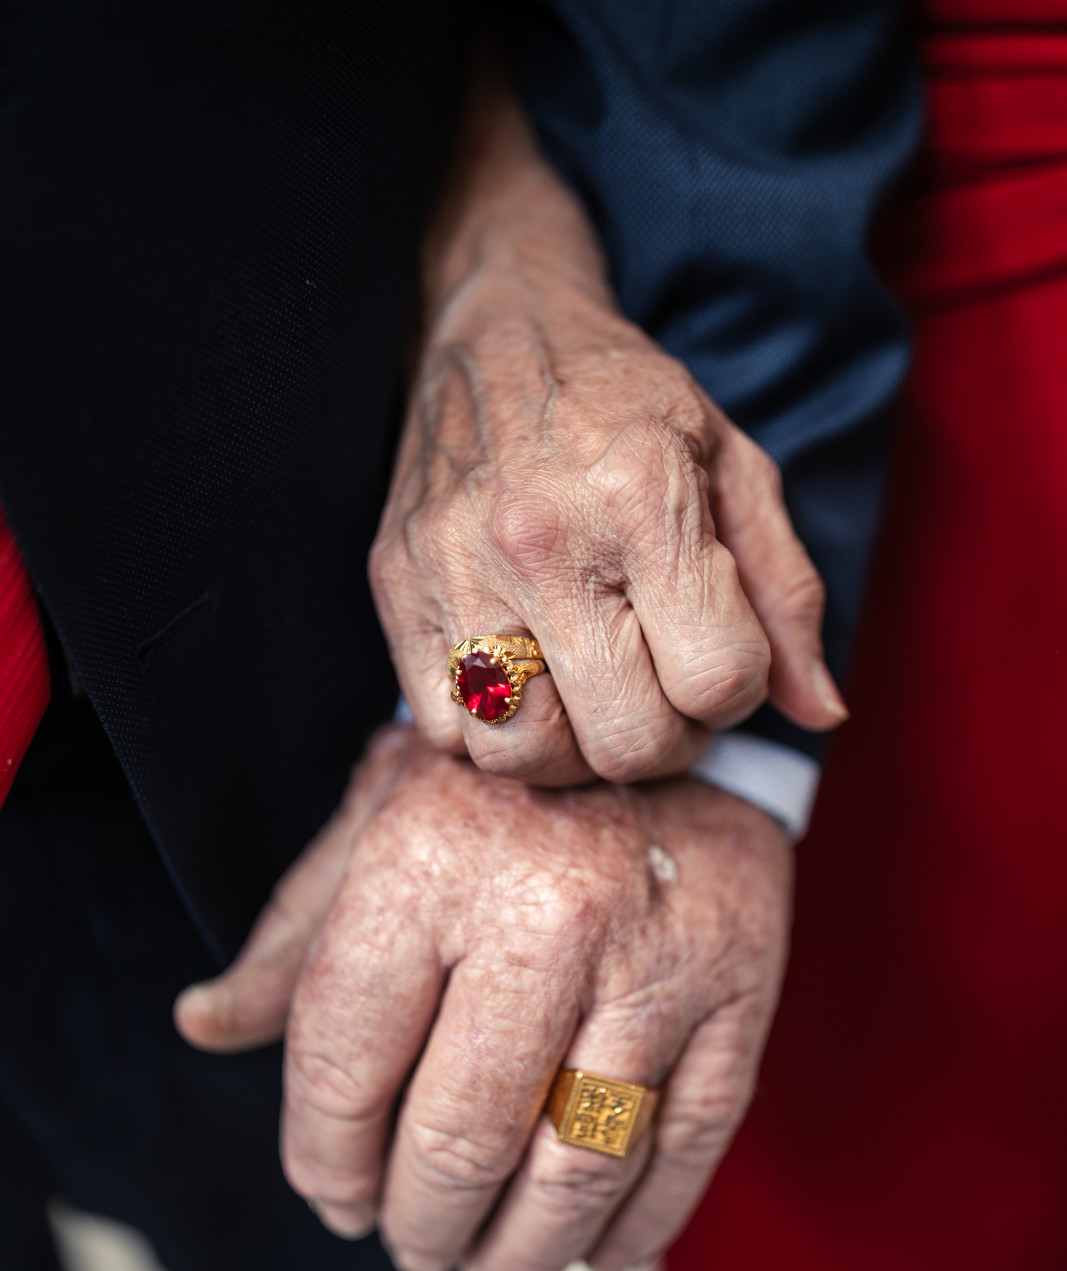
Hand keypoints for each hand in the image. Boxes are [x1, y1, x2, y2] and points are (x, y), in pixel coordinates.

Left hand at [175, 727, 791, 1270]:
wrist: (668, 717)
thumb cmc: (499, 790)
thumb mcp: (374, 823)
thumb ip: (292, 939)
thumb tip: (202, 1026)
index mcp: (428, 866)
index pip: (345, 1065)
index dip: (324, 1160)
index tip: (334, 1195)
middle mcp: (545, 914)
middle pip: (461, 1139)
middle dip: (420, 1224)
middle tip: (412, 1247)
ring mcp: (655, 961)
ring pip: (577, 1170)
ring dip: (521, 1254)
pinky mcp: (741, 993)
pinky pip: (683, 1149)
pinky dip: (633, 1226)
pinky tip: (593, 1249)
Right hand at [369, 62, 846, 789]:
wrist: (495, 329)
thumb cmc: (626, 405)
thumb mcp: (733, 467)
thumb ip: (785, 593)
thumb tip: (821, 712)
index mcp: (643, 499)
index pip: (715, 680)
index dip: (734, 692)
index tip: (716, 655)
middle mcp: (541, 542)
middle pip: (626, 741)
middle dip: (667, 738)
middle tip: (662, 691)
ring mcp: (456, 573)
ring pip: (527, 757)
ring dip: (577, 750)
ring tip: (592, 694)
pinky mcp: (398, 593)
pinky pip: (449, 734)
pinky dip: (496, 731)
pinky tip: (525, 678)